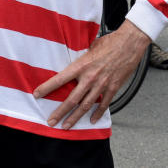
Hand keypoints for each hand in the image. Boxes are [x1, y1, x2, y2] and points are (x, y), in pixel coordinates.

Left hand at [33, 21, 150, 128]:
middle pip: (72, 99)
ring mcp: (102, 84)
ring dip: (75, 118)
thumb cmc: (110, 42)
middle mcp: (90, 77)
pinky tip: (92, 120)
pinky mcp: (113, 88)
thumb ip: (82, 59)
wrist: (130, 44)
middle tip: (51, 121)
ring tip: (66, 126)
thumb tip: (75, 63)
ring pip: (85, 106)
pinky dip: (97, 114)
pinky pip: (104, 104)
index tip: (37, 94)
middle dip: (60, 112)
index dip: (47, 88)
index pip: (60, 79)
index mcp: (82, 65)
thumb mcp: (90, 47)